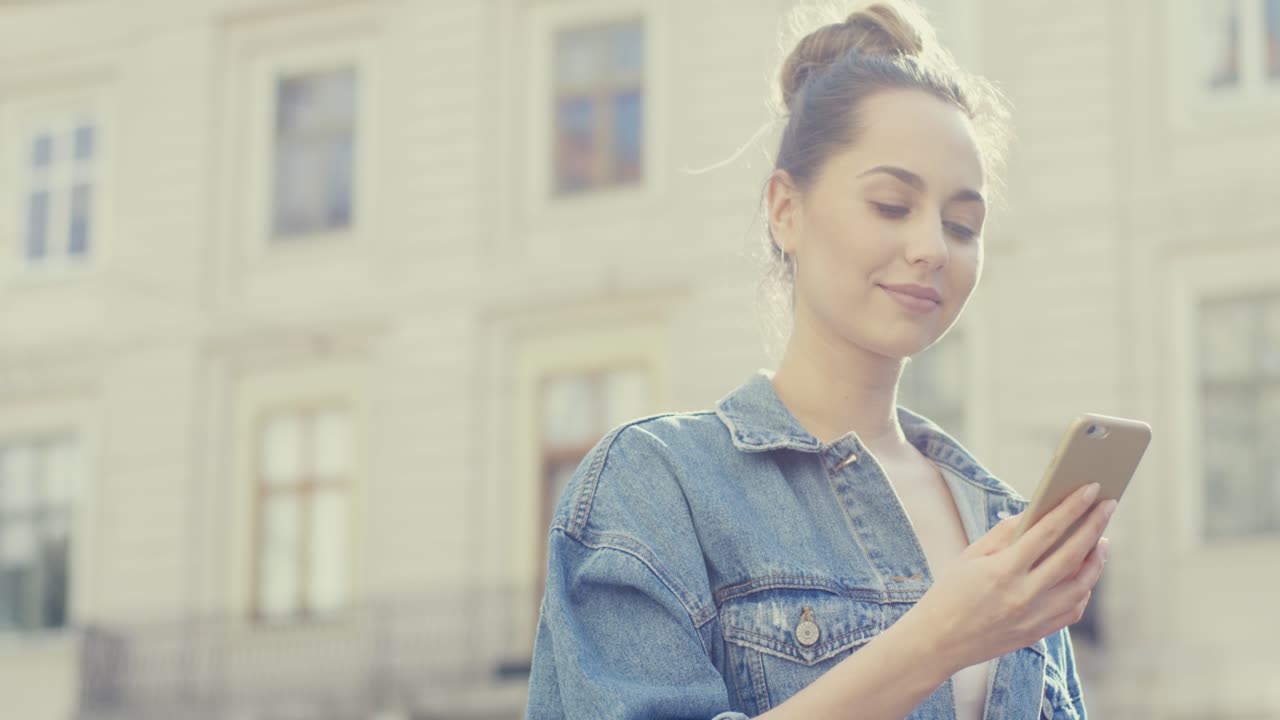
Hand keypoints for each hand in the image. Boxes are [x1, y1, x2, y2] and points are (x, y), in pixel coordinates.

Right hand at [908, 482, 1113, 674]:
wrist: (939, 641)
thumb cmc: (950, 592)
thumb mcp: (970, 556)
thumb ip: (1004, 534)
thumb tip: (1035, 515)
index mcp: (1002, 570)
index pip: (1047, 531)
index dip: (1072, 508)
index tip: (1090, 490)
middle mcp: (1023, 594)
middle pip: (1071, 556)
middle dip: (1094, 526)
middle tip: (1108, 505)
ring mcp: (1034, 618)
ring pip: (1081, 586)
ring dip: (1096, 560)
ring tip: (1101, 540)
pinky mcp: (1038, 634)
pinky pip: (1073, 610)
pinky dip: (1084, 588)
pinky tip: (1084, 573)